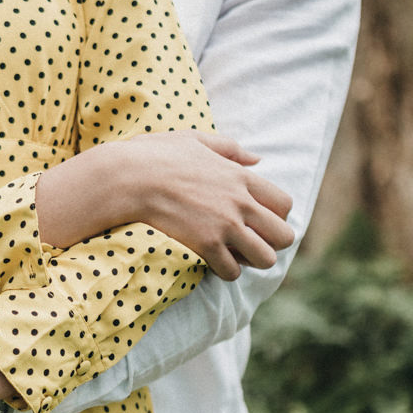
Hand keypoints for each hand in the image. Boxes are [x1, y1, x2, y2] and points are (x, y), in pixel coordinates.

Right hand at [76, 131, 296, 279]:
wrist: (128, 178)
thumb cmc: (155, 156)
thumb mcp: (195, 140)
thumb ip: (230, 148)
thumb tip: (257, 158)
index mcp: (241, 177)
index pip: (284, 204)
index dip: (276, 217)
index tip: (259, 221)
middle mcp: (241, 203)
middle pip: (284, 236)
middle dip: (271, 242)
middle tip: (251, 242)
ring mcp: (225, 226)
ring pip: (265, 259)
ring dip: (251, 261)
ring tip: (233, 255)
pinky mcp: (206, 246)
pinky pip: (233, 272)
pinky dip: (225, 271)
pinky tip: (212, 261)